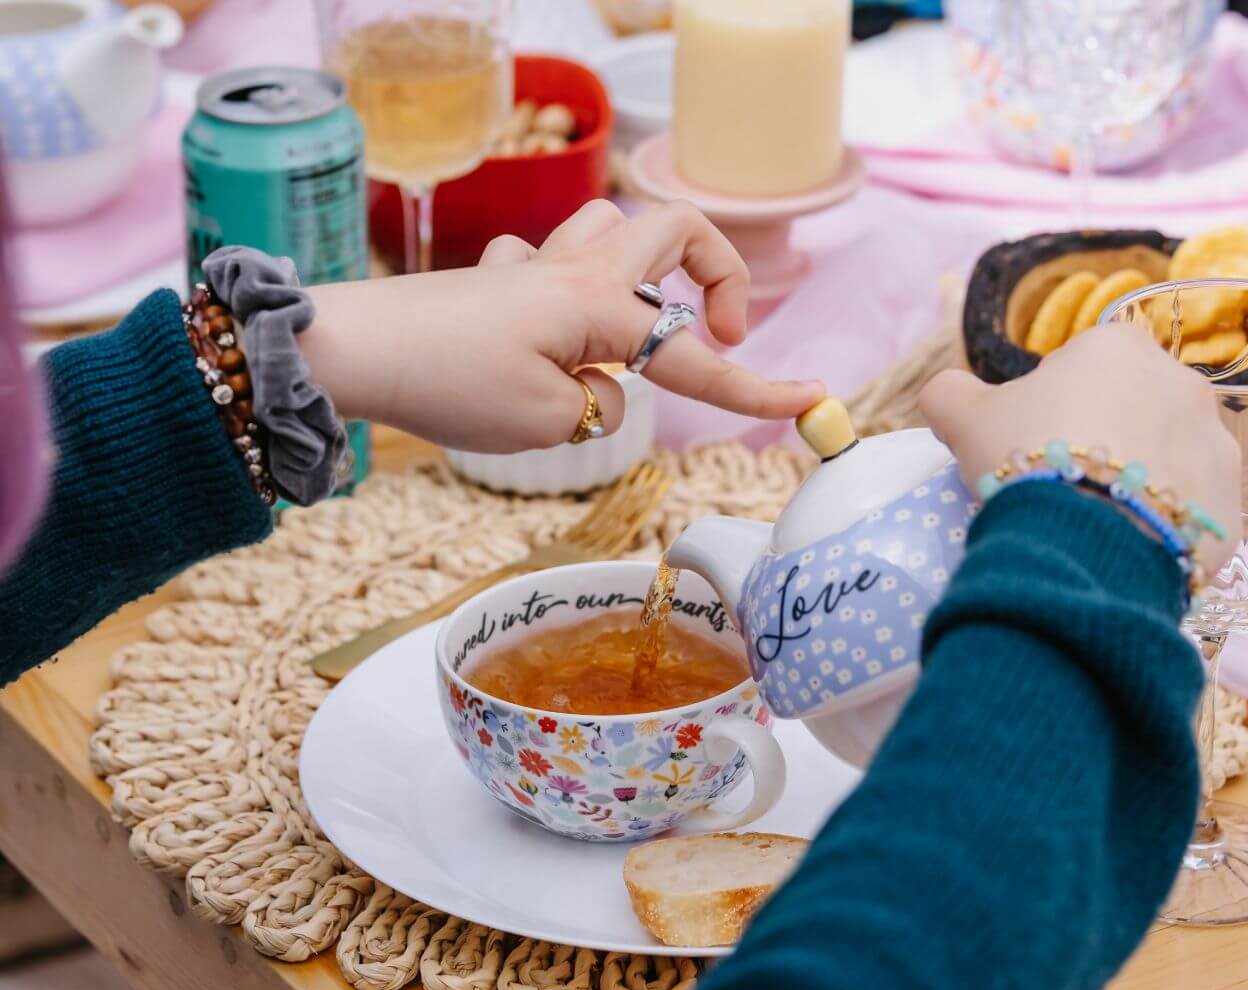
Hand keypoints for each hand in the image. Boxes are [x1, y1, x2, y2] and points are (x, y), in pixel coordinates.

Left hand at [301, 200, 824, 452]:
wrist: (355, 350)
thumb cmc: (450, 383)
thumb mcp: (546, 422)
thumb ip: (600, 407)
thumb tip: (604, 389)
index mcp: (600, 305)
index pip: (694, 357)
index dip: (755, 387)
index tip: (810, 403)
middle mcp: (576, 271)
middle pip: (675, 230)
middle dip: (719, 274)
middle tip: (723, 331)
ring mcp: (534, 267)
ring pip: (615, 226)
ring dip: (651, 263)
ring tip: (648, 324)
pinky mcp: (497, 283)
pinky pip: (551, 260)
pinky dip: (573, 287)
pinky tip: (552, 329)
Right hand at [920, 324, 1240, 574]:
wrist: (1079, 535)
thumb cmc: (1023, 454)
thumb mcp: (963, 416)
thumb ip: (949, 393)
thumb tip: (941, 393)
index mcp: (1118, 347)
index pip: (1080, 366)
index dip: (1047, 403)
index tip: (1027, 438)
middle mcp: (1181, 384)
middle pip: (1127, 410)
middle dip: (1097, 438)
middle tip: (1054, 478)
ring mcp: (1214, 445)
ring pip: (1161, 460)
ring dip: (1131, 480)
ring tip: (1086, 515)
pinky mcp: (1227, 505)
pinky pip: (1185, 512)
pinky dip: (1155, 524)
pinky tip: (1115, 541)